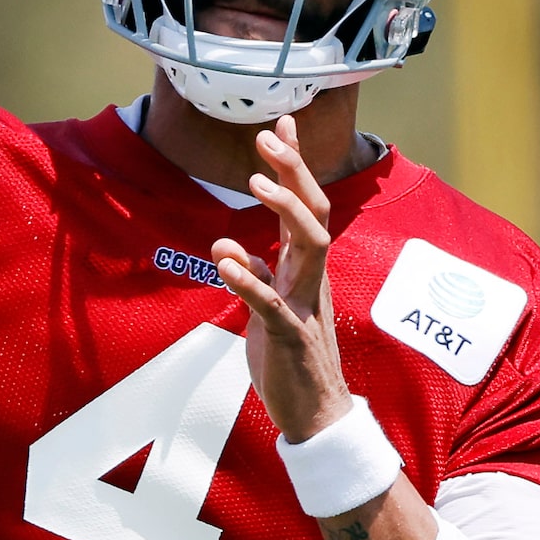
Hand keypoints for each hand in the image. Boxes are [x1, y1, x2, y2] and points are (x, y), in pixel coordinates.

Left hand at [210, 115, 351, 443]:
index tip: (283, 123)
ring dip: (285, 210)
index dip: (295, 165)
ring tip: (256, 181)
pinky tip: (225, 260)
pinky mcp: (291, 337)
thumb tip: (227, 244)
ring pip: (310, 246)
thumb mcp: (266, 308)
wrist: (314, 416)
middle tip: (267, 135)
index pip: (305, 206)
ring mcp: (305, 305)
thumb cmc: (290, 359)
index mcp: (304, 270)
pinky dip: (249, 280)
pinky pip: (272, 304)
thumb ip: (252, 273)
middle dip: (294, 171)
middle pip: (314, 212)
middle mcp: (311, 279)